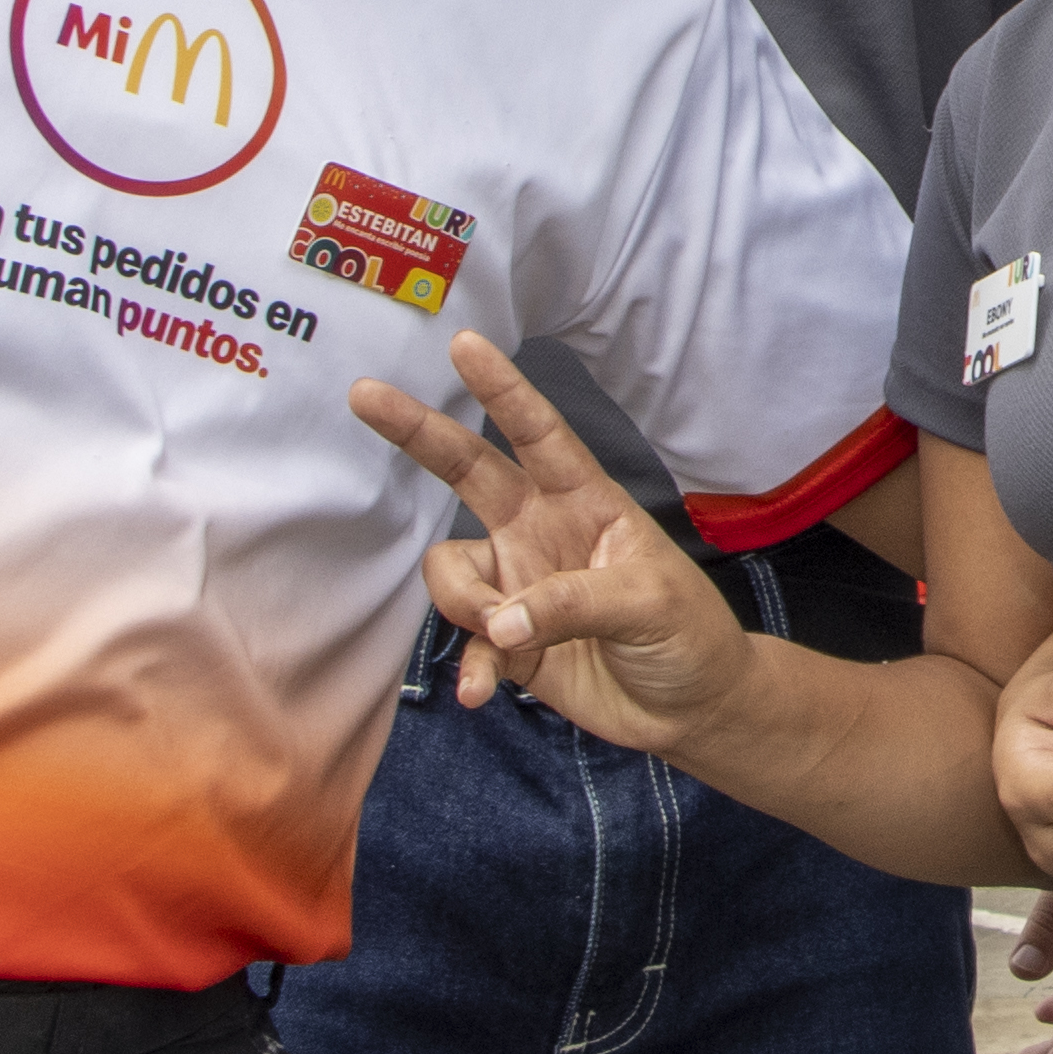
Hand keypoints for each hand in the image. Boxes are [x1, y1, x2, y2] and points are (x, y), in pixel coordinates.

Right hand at [346, 331, 759, 751]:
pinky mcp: (507, 643)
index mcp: (586, 501)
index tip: (464, 343)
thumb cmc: (688, 633)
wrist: (689, 709)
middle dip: (418, 432)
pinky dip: (470, 668)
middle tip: (364, 394)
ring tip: (505, 640)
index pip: (539, 434)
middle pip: (468, 470)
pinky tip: (482, 693)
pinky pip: (465, 643)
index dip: (502, 389)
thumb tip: (499, 621)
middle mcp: (541, 530)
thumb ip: (573, 603)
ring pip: (451, 571)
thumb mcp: (649, 602)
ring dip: (464, 604)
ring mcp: (518, 584)